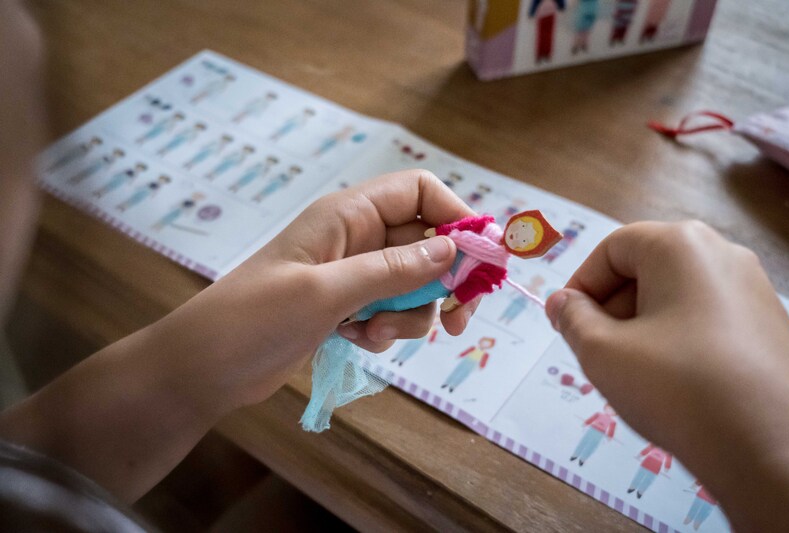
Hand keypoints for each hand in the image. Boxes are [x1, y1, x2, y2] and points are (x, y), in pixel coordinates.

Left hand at [157, 169, 478, 411]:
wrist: (206, 366)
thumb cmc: (255, 317)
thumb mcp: (327, 291)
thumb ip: (393, 270)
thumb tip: (453, 251)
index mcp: (348, 214)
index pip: (420, 192)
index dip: (456, 218)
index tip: (481, 260)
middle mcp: (356, 237)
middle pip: (428, 243)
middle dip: (444, 281)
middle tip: (457, 321)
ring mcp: (352, 274)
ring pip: (414, 284)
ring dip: (409, 314)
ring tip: (372, 333)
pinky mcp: (346, 307)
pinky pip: (391, 311)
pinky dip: (386, 329)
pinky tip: (356, 340)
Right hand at [545, 221, 788, 530]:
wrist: (773, 448)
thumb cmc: (678, 388)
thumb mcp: (603, 352)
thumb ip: (572, 319)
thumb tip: (561, 303)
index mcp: (681, 245)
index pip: (612, 248)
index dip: (581, 285)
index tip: (566, 323)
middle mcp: (722, 253)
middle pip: (646, 268)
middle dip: (612, 307)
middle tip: (597, 351)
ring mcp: (753, 288)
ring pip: (676, 295)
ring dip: (642, 325)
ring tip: (634, 372)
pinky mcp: (769, 324)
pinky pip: (707, 317)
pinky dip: (678, 339)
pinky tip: (674, 382)